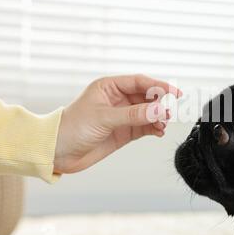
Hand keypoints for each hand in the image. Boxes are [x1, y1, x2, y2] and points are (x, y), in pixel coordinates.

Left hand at [54, 74, 181, 173]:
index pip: (139, 82)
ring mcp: (122, 116)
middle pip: (147, 97)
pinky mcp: (124, 131)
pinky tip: (159, 132)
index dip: (158, 86)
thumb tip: (159, 110)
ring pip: (148, 113)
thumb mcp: (104, 118)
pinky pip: (145, 127)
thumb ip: (133, 114)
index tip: (174, 93)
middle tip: (169, 113)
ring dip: (158, 118)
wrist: (58, 152)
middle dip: (160, 104)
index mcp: (109, 87)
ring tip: (162, 125)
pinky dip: (154, 129)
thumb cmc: (73, 128)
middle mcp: (118, 99)